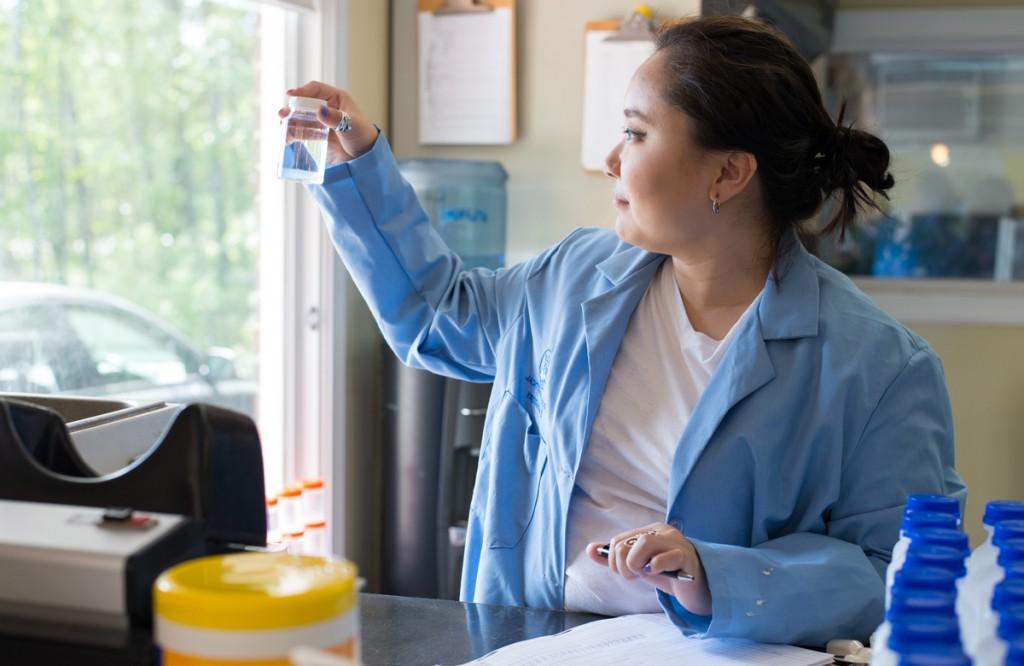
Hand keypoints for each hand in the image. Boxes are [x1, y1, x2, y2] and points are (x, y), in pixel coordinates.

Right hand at [279, 81, 377, 164]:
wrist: (367, 159)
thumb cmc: (363, 137)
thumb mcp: (351, 125)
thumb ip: (335, 118)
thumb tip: (319, 110)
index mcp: (337, 99)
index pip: (316, 89)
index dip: (302, 91)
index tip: (290, 95)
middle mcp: (328, 108)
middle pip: (305, 104)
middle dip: (292, 108)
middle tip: (282, 115)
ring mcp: (322, 122)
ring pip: (302, 118)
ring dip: (291, 121)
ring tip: (282, 127)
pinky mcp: (319, 135)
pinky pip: (304, 131)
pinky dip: (294, 133)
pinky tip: (287, 138)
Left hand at [586, 522, 711, 615]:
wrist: (696, 588)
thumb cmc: (667, 573)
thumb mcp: (638, 566)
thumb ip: (614, 558)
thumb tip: (590, 549)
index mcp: (649, 531)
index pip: (618, 541)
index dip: (613, 561)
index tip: (626, 573)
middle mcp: (662, 532)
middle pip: (627, 544)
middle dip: (623, 567)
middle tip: (635, 576)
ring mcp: (676, 542)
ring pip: (644, 544)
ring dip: (636, 565)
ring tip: (645, 574)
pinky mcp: (687, 558)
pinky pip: (667, 557)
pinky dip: (656, 567)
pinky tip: (657, 573)